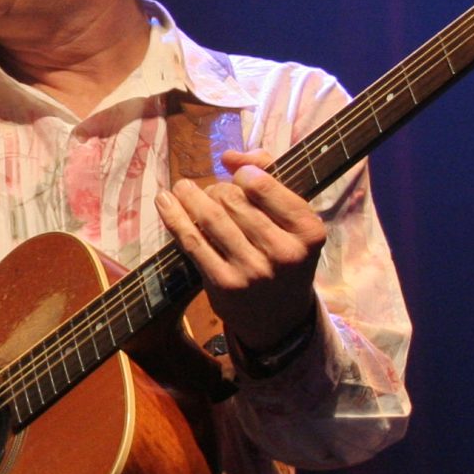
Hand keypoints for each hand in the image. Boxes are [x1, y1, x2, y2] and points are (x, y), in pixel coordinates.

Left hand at [154, 150, 325, 358]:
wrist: (279, 317)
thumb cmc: (283, 253)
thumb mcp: (292, 218)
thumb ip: (270, 174)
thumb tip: (230, 156)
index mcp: (308, 230)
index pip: (263, 185)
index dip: (244, 175)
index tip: (239, 177)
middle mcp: (284, 252)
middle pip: (233, 199)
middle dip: (218, 190)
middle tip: (215, 195)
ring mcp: (253, 271)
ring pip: (210, 217)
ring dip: (190, 196)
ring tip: (182, 189)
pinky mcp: (225, 284)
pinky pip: (192, 242)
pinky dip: (174, 217)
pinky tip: (164, 201)